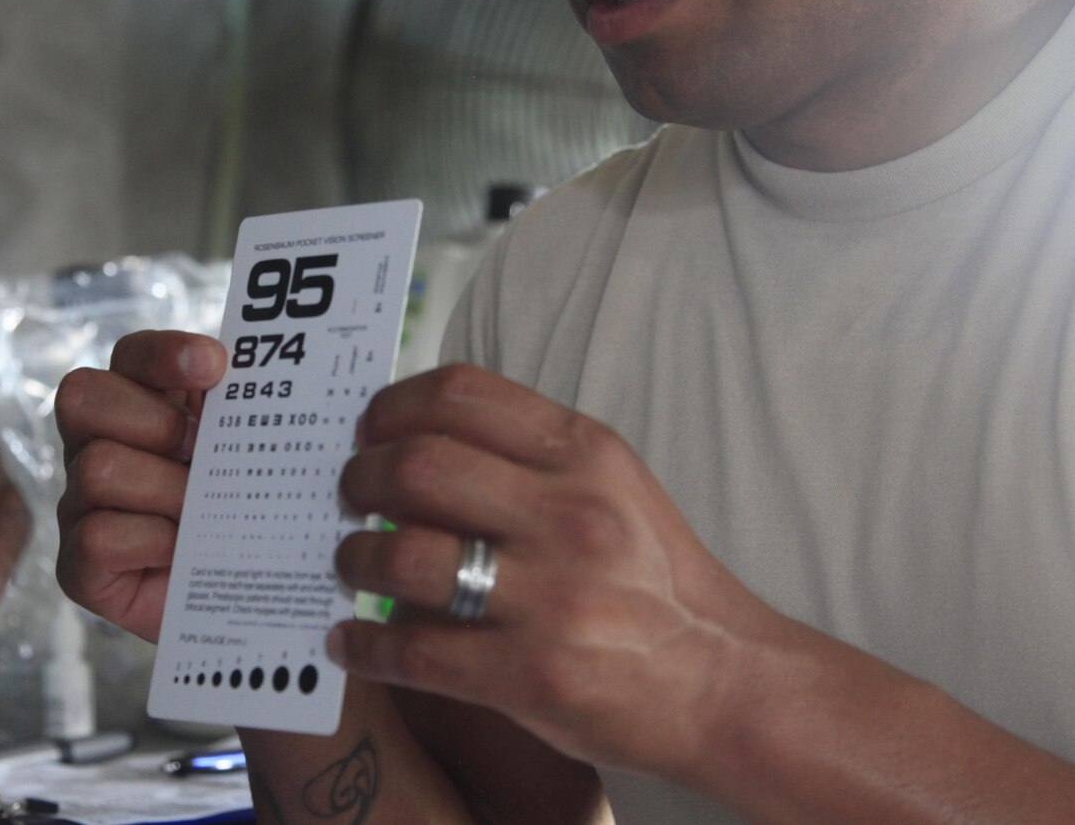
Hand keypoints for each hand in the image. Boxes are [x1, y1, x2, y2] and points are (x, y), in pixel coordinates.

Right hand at [54, 329, 224, 642]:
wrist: (251, 602)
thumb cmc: (247, 514)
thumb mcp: (248, 451)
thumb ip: (245, 407)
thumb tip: (273, 372)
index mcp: (140, 405)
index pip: (130, 355)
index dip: (164, 354)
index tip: (216, 366)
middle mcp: (97, 445)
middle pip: (83, 397)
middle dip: (154, 421)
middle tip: (201, 451)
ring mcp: (80, 505)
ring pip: (97, 467)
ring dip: (165, 489)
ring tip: (204, 511)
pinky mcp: (78, 567)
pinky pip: (97, 536)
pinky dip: (151, 542)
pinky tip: (182, 552)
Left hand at [326, 364, 779, 781]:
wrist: (724, 680)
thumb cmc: (656, 580)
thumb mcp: (611, 487)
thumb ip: (528, 459)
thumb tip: (416, 445)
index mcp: (586, 455)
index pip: (460, 395)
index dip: (392, 406)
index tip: (370, 428)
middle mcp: (568, 515)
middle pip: (418, 467)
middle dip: (361, 478)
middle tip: (350, 495)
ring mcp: (550, 597)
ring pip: (405, 555)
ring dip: (356, 557)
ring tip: (353, 562)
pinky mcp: (532, 674)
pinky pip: (414, 653)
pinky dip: (366, 646)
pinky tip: (350, 642)